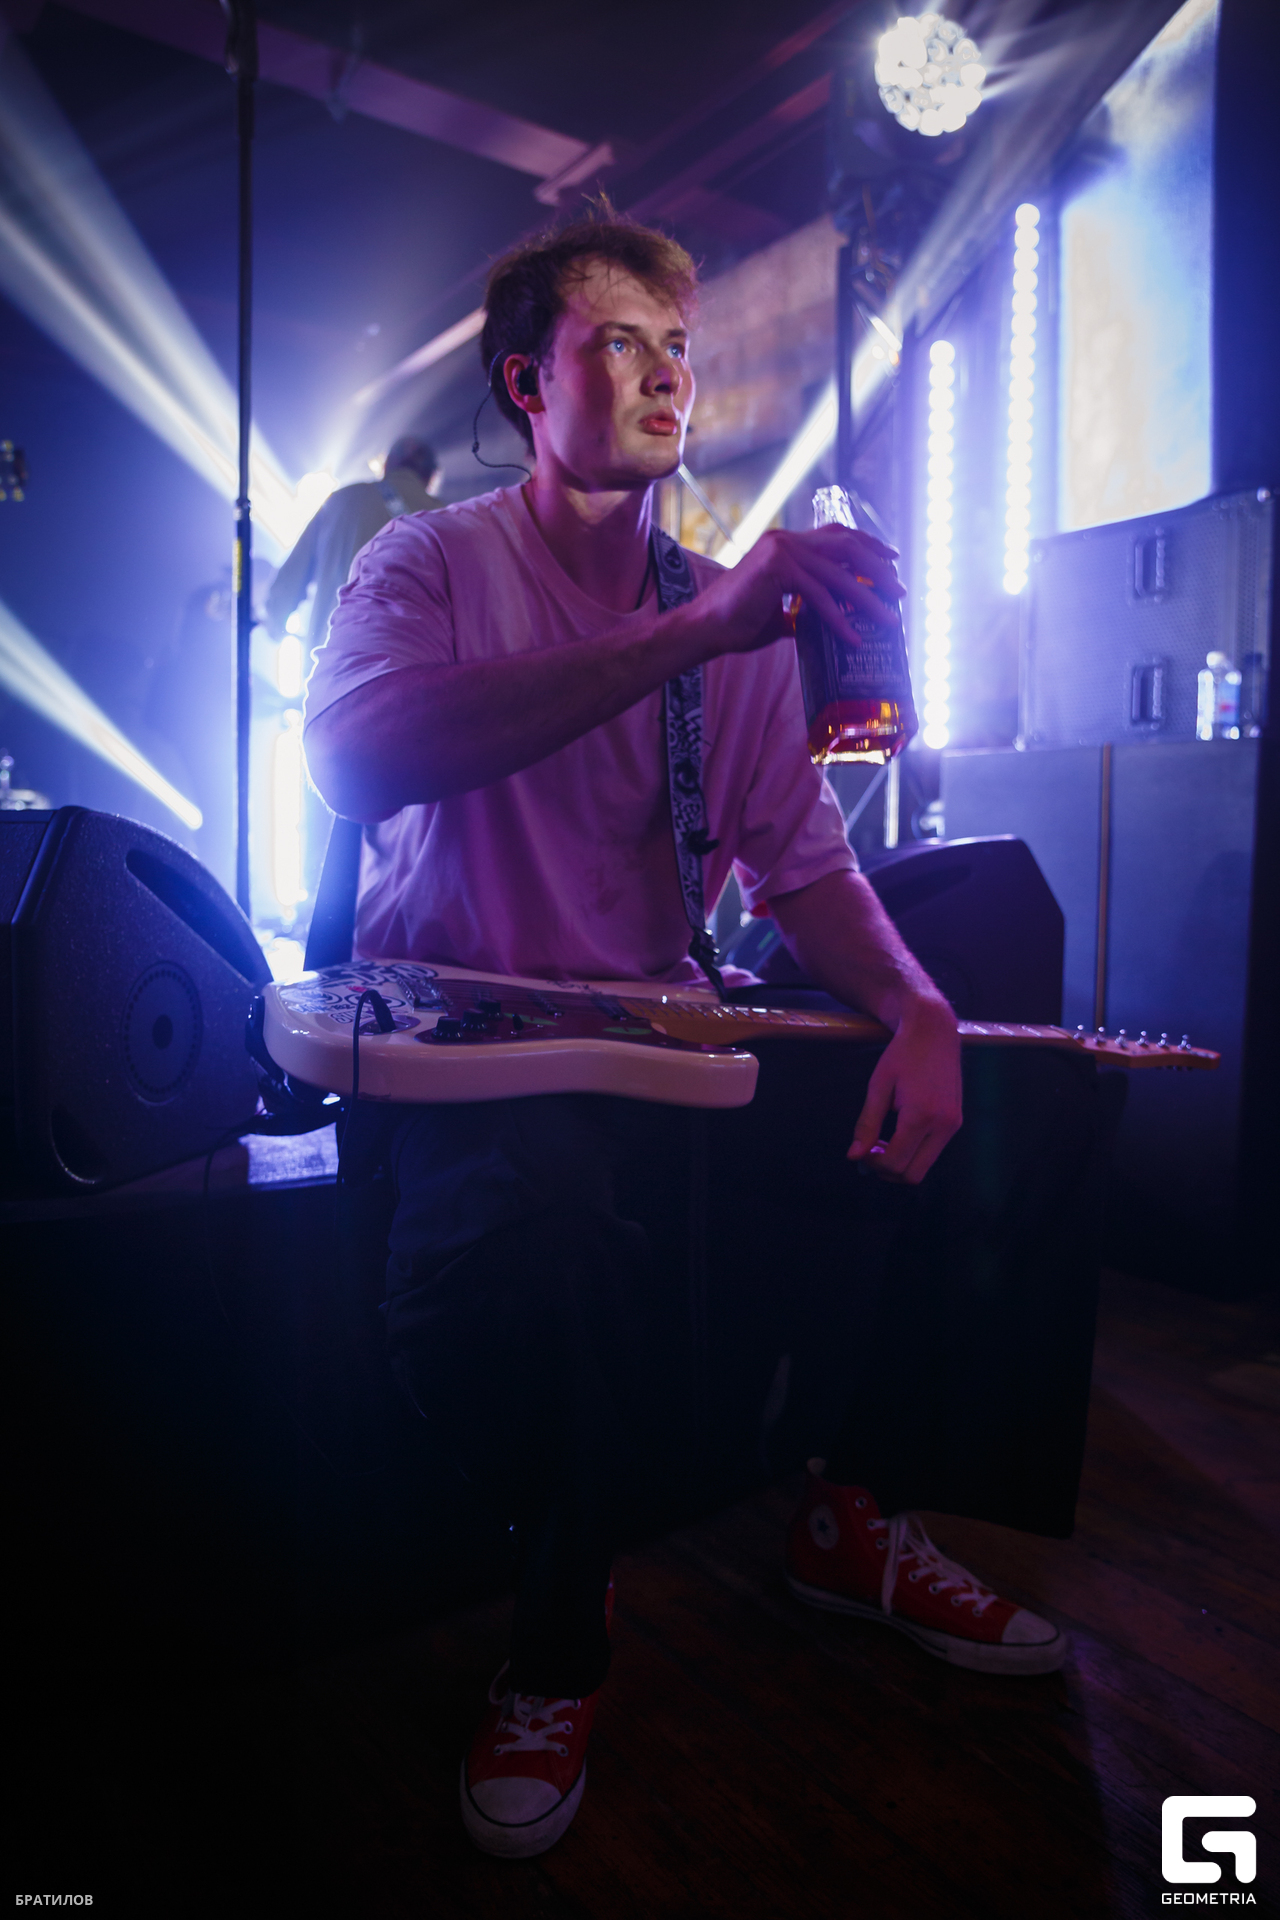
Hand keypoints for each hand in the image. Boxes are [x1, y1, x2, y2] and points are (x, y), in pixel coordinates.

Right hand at [689, 525, 903, 660]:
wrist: (705, 629)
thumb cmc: (737, 624)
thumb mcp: (779, 613)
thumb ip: (802, 611)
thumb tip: (824, 623)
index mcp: (785, 544)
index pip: (836, 535)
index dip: (867, 544)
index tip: (891, 559)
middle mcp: (785, 540)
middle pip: (846, 545)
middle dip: (877, 567)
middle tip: (898, 589)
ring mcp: (781, 551)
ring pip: (838, 573)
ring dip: (867, 597)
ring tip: (887, 618)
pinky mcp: (777, 570)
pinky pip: (818, 595)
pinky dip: (839, 618)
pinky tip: (853, 636)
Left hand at [847, 997, 961, 1183]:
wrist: (933, 1030)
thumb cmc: (901, 1054)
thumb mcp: (878, 1086)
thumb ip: (866, 1124)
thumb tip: (854, 1157)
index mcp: (921, 1115)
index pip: (895, 1161)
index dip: (873, 1164)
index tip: (860, 1153)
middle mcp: (943, 1124)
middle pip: (913, 1174)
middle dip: (887, 1170)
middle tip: (869, 1154)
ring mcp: (954, 1124)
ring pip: (924, 1167)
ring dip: (900, 1163)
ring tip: (881, 1144)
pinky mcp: (956, 1121)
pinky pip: (933, 1152)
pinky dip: (913, 1153)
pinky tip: (898, 1135)